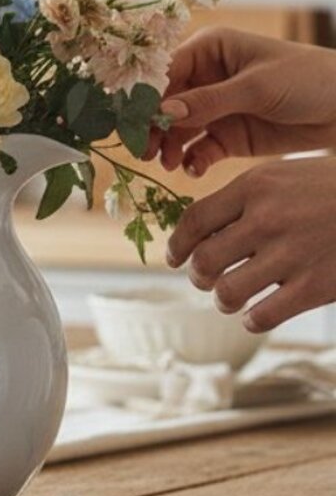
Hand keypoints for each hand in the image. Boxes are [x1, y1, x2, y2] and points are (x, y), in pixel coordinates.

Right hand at [145, 28, 335, 176]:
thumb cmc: (307, 79)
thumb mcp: (257, 87)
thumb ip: (209, 101)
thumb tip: (162, 111)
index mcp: (209, 49)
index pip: (164, 70)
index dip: (144, 95)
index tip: (128, 120)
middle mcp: (206, 77)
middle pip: (164, 103)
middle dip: (151, 127)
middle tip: (142, 151)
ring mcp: (215, 108)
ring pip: (177, 129)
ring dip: (167, 146)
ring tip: (166, 163)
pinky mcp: (227, 135)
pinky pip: (199, 149)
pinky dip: (191, 159)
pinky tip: (192, 168)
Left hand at [166, 156, 335, 331]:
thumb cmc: (332, 189)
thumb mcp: (286, 175)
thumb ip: (245, 199)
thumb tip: (199, 229)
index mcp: (256, 186)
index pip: (194, 221)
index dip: (177, 245)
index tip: (175, 258)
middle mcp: (267, 219)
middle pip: (204, 261)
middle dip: (199, 276)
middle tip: (207, 280)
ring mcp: (291, 254)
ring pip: (227, 293)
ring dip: (224, 301)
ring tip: (232, 298)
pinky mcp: (315, 286)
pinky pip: (262, 316)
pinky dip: (252, 320)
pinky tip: (258, 314)